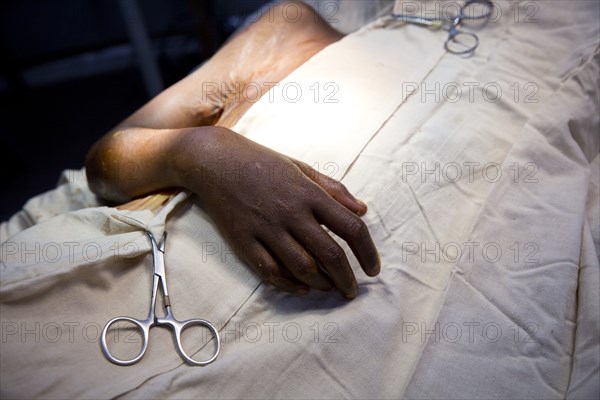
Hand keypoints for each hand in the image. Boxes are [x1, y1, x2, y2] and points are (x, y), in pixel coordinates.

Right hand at [173, 127, 379, 298]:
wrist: (215, 161)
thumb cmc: (263, 163)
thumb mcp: (302, 168)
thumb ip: (334, 190)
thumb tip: (362, 210)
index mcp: (309, 193)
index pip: (350, 227)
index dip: (368, 252)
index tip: (373, 268)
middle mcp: (291, 212)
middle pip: (329, 254)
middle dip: (346, 278)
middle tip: (352, 290)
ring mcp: (266, 228)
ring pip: (302, 268)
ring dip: (321, 284)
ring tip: (329, 289)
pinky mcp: (244, 241)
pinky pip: (271, 271)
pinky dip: (289, 285)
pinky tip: (301, 288)